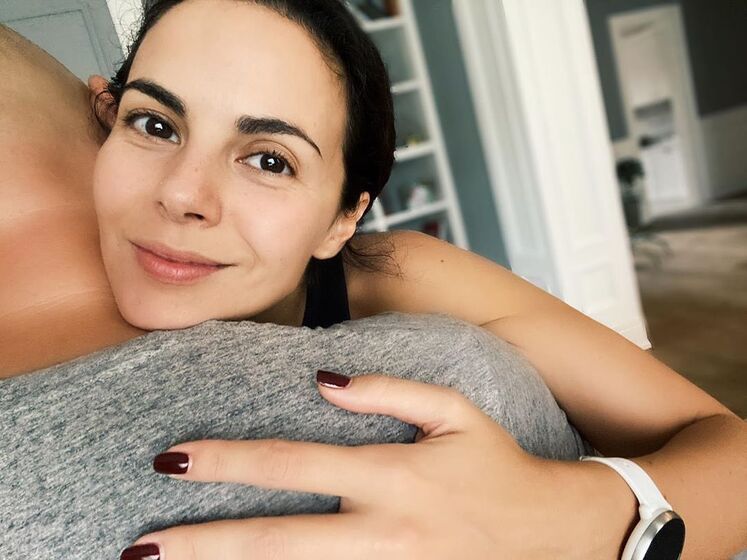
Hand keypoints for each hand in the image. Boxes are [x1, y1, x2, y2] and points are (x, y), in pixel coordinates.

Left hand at [121, 371, 574, 559]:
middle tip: (142, 548)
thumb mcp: (456, 411)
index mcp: (390, 475)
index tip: (174, 459)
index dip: (227, 461)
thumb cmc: (500, 466)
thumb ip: (388, 390)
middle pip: (275, 541)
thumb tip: (324, 379)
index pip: (290, 464)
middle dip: (202, 546)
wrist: (558, 534)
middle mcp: (380, 530)